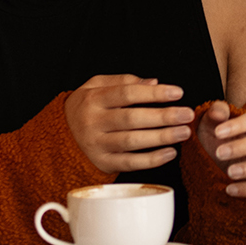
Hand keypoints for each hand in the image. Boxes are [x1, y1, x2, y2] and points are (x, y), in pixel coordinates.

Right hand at [64, 76, 193, 175]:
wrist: (58, 137)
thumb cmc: (85, 107)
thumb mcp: (95, 86)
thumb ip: (123, 81)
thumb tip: (153, 82)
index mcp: (94, 99)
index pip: (127, 93)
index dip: (154, 93)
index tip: (177, 92)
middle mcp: (94, 122)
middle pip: (132, 118)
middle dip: (163, 117)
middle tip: (187, 114)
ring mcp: (97, 144)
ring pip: (133, 142)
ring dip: (162, 137)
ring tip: (184, 132)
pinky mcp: (103, 163)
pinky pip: (130, 163)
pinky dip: (151, 160)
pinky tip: (170, 153)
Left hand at [196, 102, 245, 197]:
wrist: (213, 171)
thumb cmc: (214, 144)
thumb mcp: (208, 129)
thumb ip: (213, 116)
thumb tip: (219, 112)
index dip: (238, 125)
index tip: (217, 132)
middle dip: (244, 146)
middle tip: (220, 153)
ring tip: (230, 172)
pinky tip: (230, 189)